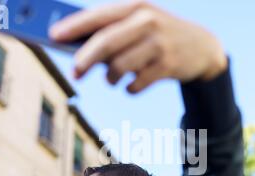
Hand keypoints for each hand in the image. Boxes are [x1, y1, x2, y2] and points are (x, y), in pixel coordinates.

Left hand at [49, 0, 227, 93]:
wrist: (202, 47)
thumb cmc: (159, 34)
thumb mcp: (140, 23)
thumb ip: (113, 32)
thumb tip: (78, 51)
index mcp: (135, 6)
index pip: (98, 16)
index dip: (74, 27)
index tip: (53, 36)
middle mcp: (147, 21)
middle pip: (106, 43)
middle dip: (85, 60)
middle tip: (75, 73)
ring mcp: (159, 44)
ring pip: (119, 67)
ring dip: (110, 78)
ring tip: (112, 79)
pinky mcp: (167, 66)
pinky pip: (136, 84)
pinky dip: (129, 88)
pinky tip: (131, 84)